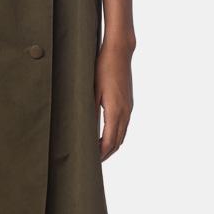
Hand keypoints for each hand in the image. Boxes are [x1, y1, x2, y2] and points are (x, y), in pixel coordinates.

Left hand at [94, 36, 134, 162]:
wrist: (119, 51)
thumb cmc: (103, 67)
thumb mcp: (92, 90)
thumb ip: (90, 111)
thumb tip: (84, 129)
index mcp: (116, 111)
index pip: (109, 142)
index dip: (101, 154)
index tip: (91, 161)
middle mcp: (125, 112)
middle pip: (118, 142)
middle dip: (106, 153)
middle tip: (94, 161)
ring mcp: (129, 107)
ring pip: (122, 134)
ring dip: (112, 145)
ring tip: (99, 151)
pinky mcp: (128, 102)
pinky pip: (124, 125)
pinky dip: (116, 134)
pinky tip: (107, 134)